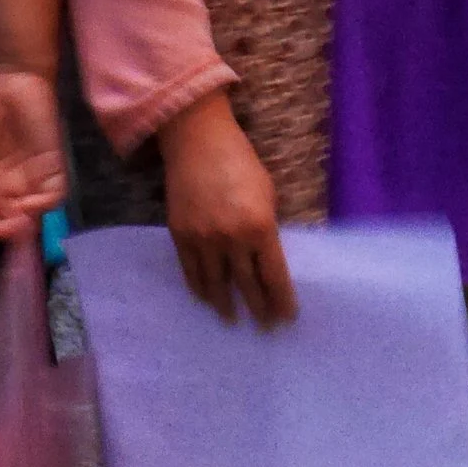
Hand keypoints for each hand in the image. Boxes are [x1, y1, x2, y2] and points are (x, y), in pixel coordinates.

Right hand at [0, 67, 67, 241]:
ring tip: (5, 220)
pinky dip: (40, 206)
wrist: (8, 81)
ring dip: (16, 224)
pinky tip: (26, 206)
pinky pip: (51, 198)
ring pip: (27, 217)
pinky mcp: (53, 172)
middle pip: (3, 224)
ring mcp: (32, 184)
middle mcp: (9, 193)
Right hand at [157, 93, 295, 325]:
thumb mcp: (267, 195)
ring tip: (231, 319)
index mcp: (260, 229)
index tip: (286, 319)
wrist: (197, 139)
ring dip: (226, 305)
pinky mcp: (181, 234)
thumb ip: (267, 229)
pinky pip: (191, 271)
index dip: (282, 301)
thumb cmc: (240, 163)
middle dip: (258, 309)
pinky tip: (206, 298)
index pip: (275, 278)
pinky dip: (199, 288)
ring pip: (217, 284)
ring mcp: (203, 238)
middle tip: (263, 327)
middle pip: (248, 287)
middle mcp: (232, 239)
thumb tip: (267, 261)